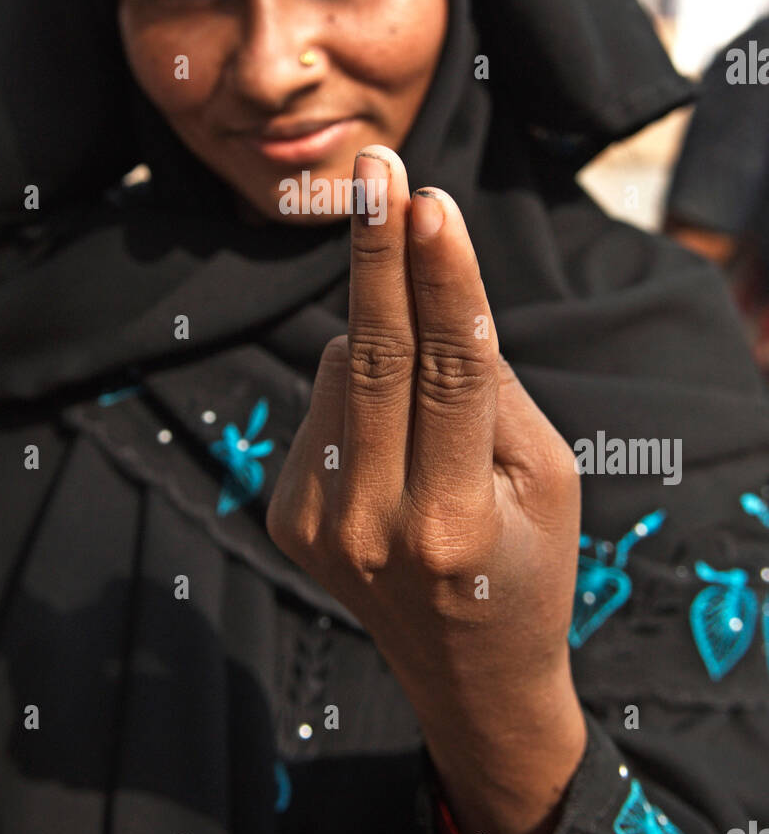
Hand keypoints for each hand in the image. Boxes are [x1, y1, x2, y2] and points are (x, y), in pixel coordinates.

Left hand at [266, 146, 585, 833]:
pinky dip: (359, 387)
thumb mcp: (548, 475)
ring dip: (383, 340)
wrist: (466, 671)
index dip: (442, 280)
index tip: (429, 201)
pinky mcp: (286, 513)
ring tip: (427, 414)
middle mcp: (374, 525)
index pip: (451, 373)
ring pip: (343, 365)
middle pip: (372, 355)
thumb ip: (486, 388)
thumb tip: (416, 289)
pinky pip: (325, 399)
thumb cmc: (528, 557)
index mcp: (456, 522)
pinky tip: (388, 444)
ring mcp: (318, 523)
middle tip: (376, 162)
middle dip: (376, 249)